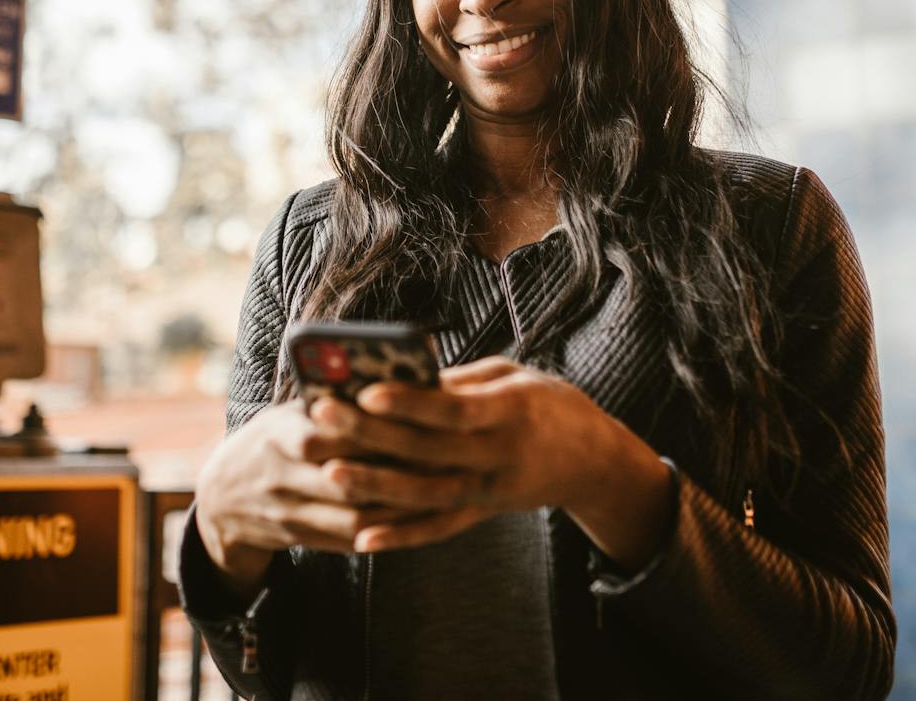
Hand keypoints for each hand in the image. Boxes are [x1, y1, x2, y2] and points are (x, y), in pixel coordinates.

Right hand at [193, 398, 486, 597]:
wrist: (221, 500)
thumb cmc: (269, 440)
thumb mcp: (286, 412)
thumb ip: (327, 401)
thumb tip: (386, 375)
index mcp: (278, 434)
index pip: (330, 432)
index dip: (374, 427)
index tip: (418, 416)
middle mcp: (281, 476)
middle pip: (347, 477)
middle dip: (396, 469)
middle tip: (446, 456)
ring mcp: (290, 513)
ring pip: (354, 516)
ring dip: (400, 506)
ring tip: (443, 489)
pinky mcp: (303, 539)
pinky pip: (350, 540)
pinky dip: (386, 531)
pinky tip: (420, 518)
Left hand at [307, 357, 675, 567]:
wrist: (593, 461)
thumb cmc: (548, 404)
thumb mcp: (514, 376)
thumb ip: (460, 380)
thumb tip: (401, 376)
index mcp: (511, 411)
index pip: (453, 410)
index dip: (410, 402)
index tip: (366, 390)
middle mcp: (499, 455)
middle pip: (428, 449)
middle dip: (372, 434)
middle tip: (322, 416)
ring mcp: (490, 490)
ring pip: (426, 494)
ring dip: (376, 485)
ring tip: (330, 471)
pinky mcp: (482, 513)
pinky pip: (438, 529)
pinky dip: (401, 537)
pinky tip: (363, 538)